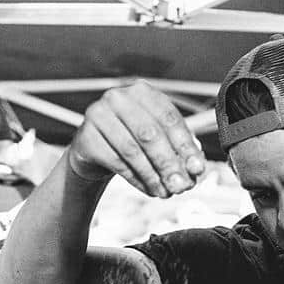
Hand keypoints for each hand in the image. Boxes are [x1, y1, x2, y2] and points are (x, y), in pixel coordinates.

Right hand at [68, 81, 206, 198]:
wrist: (95, 150)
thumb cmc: (132, 140)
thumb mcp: (157, 139)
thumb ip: (178, 149)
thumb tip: (196, 168)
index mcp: (142, 91)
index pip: (169, 118)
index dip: (186, 146)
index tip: (197, 169)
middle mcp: (118, 98)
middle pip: (150, 134)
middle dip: (169, 163)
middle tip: (181, 186)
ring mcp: (98, 115)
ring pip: (132, 150)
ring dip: (153, 175)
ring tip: (166, 192)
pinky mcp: (85, 137)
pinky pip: (116, 162)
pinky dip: (136, 179)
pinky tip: (149, 189)